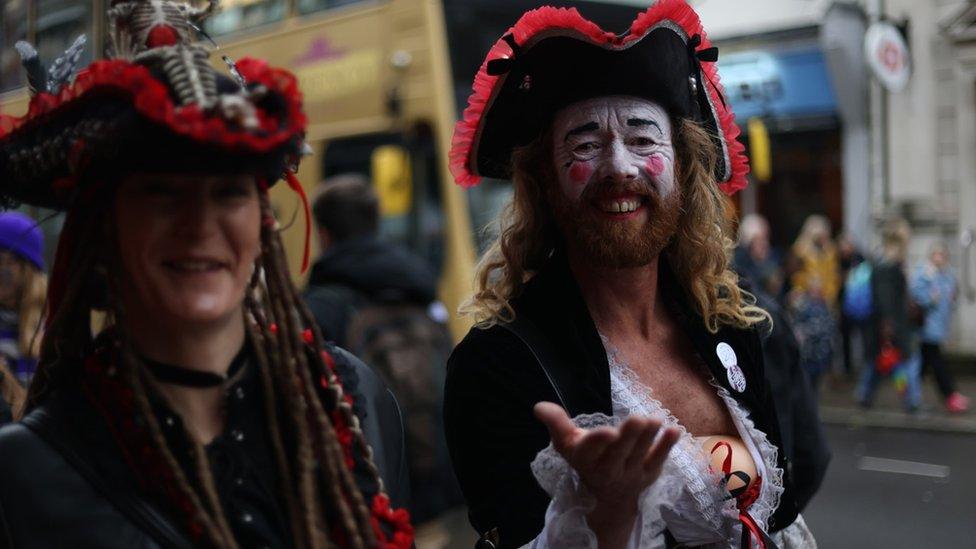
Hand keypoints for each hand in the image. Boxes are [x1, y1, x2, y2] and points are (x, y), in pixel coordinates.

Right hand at [534, 402, 678, 546]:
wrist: (609, 495)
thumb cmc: (587, 459)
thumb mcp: (568, 443)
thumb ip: (556, 423)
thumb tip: (538, 406)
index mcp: (585, 459)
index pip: (590, 451)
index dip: (598, 442)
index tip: (607, 431)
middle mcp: (608, 470)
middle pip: (618, 454)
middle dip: (628, 438)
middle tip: (638, 419)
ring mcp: (631, 474)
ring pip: (640, 456)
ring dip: (649, 438)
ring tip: (656, 419)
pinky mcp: (649, 474)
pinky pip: (659, 460)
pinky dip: (667, 447)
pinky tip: (675, 431)